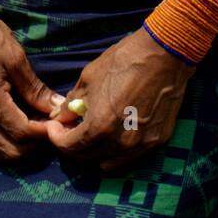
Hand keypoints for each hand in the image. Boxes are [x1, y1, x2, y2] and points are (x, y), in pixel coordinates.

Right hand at [0, 1, 63, 163]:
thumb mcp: (15, 57)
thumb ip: (34, 88)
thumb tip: (55, 106)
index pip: (20, 133)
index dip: (43, 133)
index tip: (57, 123)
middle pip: (8, 151)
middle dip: (32, 145)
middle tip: (47, 127)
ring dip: (19, 145)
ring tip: (35, 126)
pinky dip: (5, 139)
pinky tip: (18, 122)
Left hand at [43, 27, 195, 172]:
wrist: (164, 54)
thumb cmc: (124, 61)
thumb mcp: (89, 77)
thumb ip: (72, 102)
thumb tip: (61, 116)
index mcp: (100, 126)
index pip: (69, 146)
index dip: (56, 137)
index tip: (53, 127)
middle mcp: (120, 143)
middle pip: (86, 158)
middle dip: (72, 145)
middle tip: (69, 129)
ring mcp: (140, 145)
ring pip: (108, 163)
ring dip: (94, 151)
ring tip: (91, 132)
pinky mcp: (156, 141)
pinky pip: (129, 156)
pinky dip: (116, 150)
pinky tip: (114, 132)